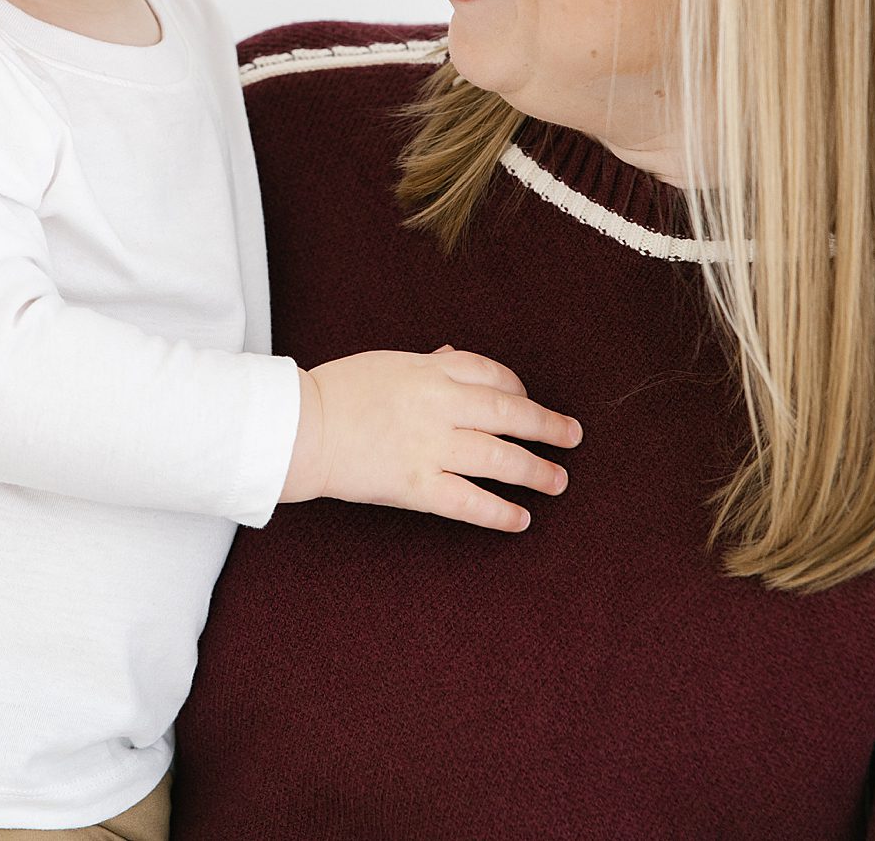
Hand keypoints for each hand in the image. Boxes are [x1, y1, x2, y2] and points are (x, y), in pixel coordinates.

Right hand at [280, 343, 581, 529]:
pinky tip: (520, 519)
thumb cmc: (338, 390)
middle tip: (572, 436)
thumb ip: (426, 363)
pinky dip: (499, 511)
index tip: (527, 400)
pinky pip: (469, 501)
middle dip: (546, 425)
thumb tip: (453, 355)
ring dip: (535, 470)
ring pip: (499, 458)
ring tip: (558, 481)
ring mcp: (431, 446)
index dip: (517, 388)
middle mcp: (439, 405)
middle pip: (509, 412)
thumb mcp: (386, 364)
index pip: (491, 374)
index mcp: (430, 370)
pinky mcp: (418, 485)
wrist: (301, 426)